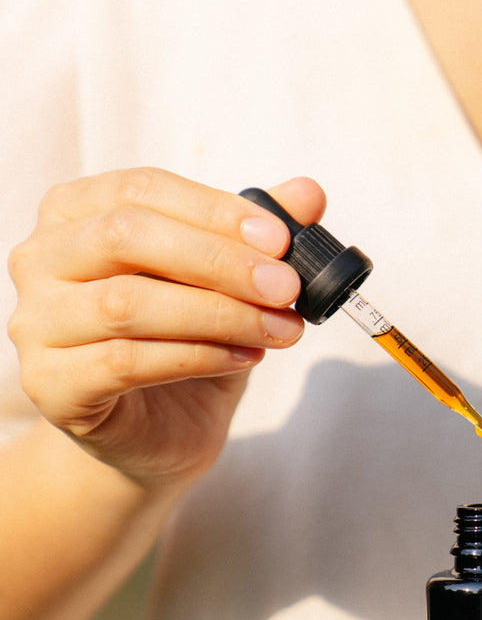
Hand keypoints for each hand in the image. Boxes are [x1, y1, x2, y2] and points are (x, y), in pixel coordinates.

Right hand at [5, 169, 319, 488]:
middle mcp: (40, 260)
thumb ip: (259, 235)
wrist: (161, 430)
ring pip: (127, 303)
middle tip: (287, 286)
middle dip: (220, 260)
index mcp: (75, 213)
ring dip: (220, 314)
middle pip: (125, 236)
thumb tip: (308, 193)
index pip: (140, 189)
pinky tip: (246, 358)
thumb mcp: (230, 282)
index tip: (280, 238)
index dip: (215, 209)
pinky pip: (124, 362)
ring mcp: (35, 324)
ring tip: (281, 329)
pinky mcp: (50, 385)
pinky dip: (198, 356)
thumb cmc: (188, 340)